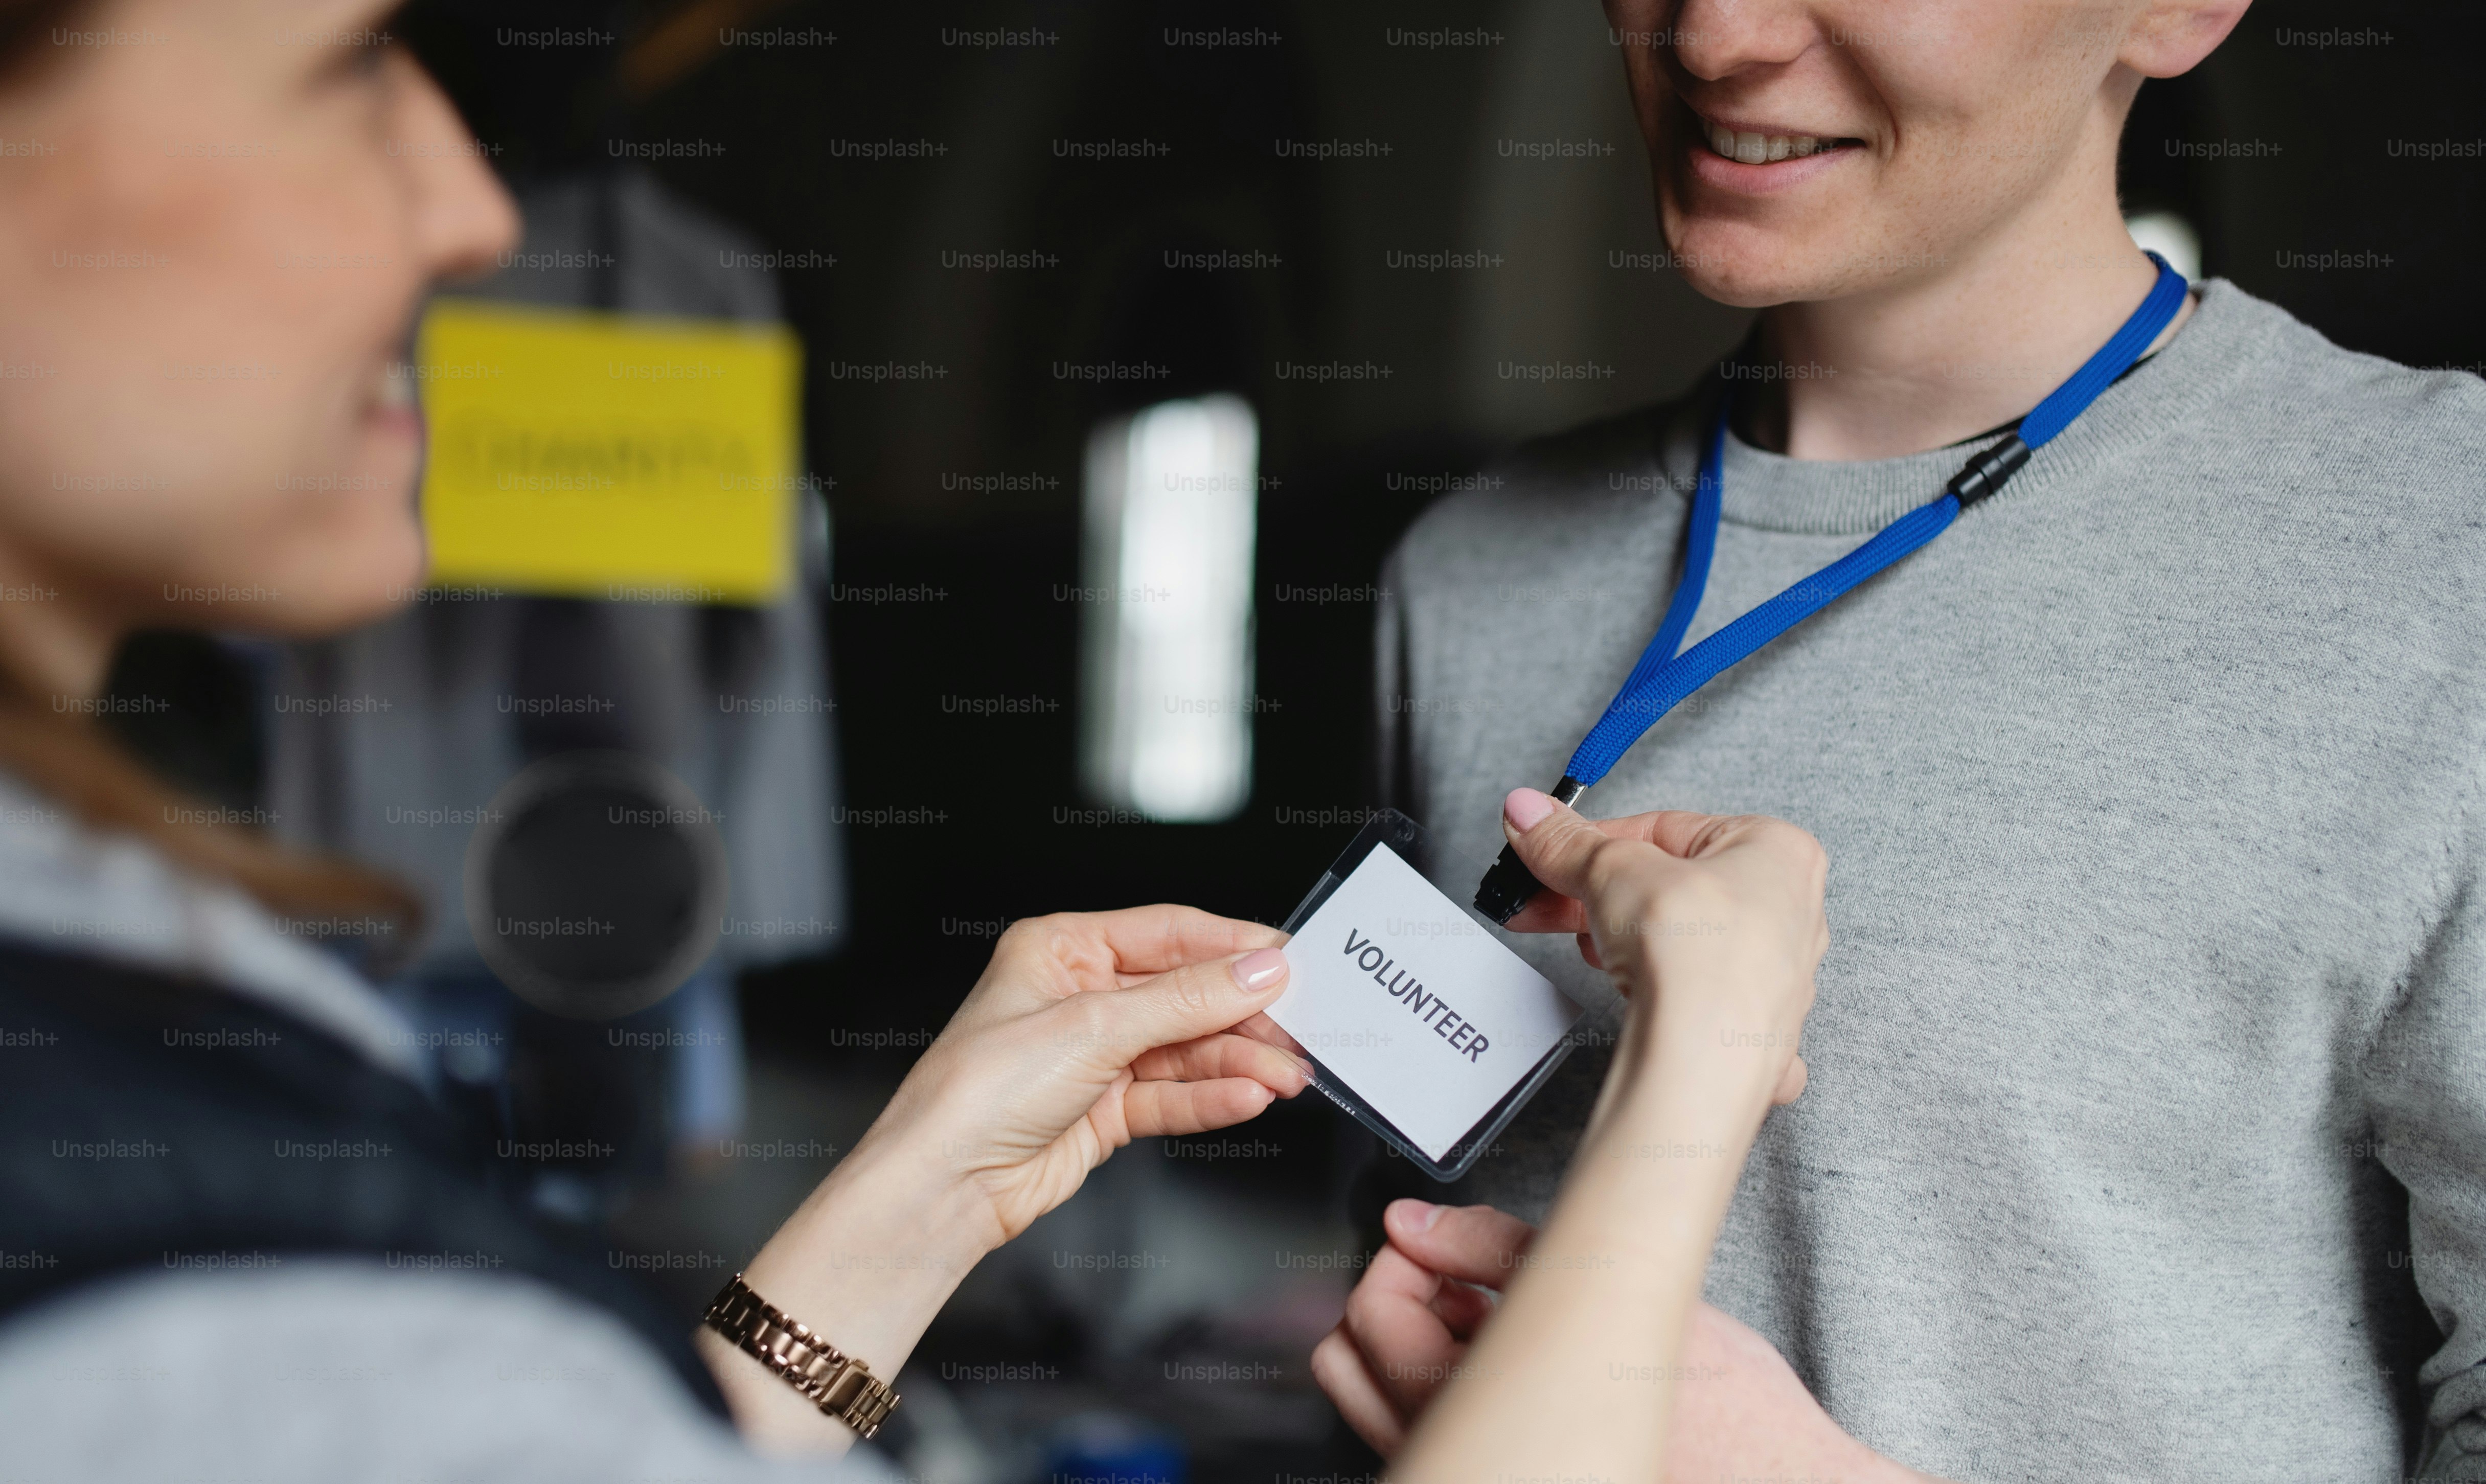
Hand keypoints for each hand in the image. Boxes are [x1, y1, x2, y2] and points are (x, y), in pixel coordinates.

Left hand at [858, 904, 1314, 1247]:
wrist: (942, 1186)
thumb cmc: (976, 1091)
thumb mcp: (1093, 1027)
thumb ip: (1187, 1000)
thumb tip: (1259, 970)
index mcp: (1062, 948)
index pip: (1168, 933)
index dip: (1233, 946)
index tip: (1292, 960)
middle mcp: (1079, 996)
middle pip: (1186, 995)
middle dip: (1244, 1016)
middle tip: (1301, 1030)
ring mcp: (1094, 1055)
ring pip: (1187, 1049)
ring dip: (1239, 1062)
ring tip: (1287, 1075)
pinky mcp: (1105, 1108)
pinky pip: (1173, 1094)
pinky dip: (1211, 1097)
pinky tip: (1247, 1097)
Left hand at [1314, 1201, 1922, 1483]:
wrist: (1786, 1481)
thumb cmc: (1731, 1412)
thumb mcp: (1619, 1295)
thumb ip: (1497, 1250)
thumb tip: (1415, 1222)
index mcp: (1490, 1414)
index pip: (1374, 1323)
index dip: (1403, 1258)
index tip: (1441, 1239)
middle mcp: (1475, 1460)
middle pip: (1357, 1367)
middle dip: (1395, 1299)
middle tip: (1456, 1270)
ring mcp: (1492, 1475)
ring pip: (1385, 1402)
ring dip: (1419, 1340)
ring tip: (1492, 1311)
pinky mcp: (1519, 1478)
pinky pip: (1432, 1432)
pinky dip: (1449, 1382)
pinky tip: (1514, 1357)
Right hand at [1500, 790, 1826, 1116]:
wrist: (1705, 1062)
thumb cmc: (1695, 959)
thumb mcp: (1614, 872)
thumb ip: (1568, 842)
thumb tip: (1529, 812)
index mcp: (1777, 851)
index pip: (1666, 829)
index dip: (1595, 843)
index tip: (1550, 852)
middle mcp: (1791, 913)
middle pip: (1672, 887)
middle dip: (1599, 898)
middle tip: (1546, 905)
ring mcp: (1777, 976)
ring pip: (1684, 942)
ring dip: (1629, 946)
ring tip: (1599, 955)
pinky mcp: (1756, 1030)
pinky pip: (1705, 1002)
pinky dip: (1671, 999)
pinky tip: (1646, 999)